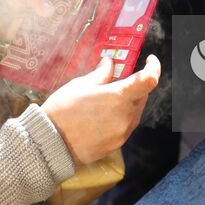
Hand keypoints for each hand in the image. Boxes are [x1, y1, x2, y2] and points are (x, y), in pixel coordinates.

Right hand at [42, 56, 160, 165]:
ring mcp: (122, 133)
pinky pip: (126, 126)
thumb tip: (110, 63)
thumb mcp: (80, 85)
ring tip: (109, 98)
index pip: (149, 80)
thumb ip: (100, 75)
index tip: (149, 60)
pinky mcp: (117, 145)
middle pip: (143, 96)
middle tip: (121, 79)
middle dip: (137, 85)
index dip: (153, 67)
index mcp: (119, 97)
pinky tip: (105, 114)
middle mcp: (126, 116)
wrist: (50, 144)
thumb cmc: (63, 110)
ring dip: (130, 102)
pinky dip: (122, 116)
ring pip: (135, 112)